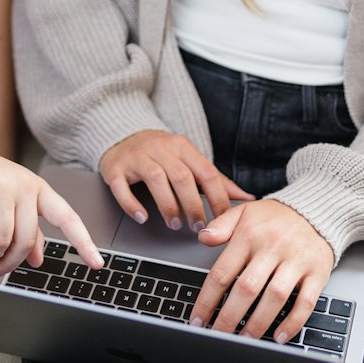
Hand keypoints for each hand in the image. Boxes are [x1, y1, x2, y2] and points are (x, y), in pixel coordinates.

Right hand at [0, 146, 102, 277]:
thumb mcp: (7, 202)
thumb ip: (25, 227)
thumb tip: (38, 259)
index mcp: (37, 188)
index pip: (67, 217)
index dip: (84, 242)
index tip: (98, 264)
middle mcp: (23, 184)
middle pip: (26, 238)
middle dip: (10, 262)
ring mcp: (0, 184)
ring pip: (2, 238)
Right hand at [99, 130, 253, 230]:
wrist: (122, 135)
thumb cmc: (161, 153)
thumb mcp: (189, 160)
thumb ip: (217, 180)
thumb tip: (248, 198)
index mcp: (183, 147)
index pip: (206, 172)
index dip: (218, 197)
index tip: (224, 219)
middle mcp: (161, 149)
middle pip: (182, 176)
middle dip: (193, 205)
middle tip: (198, 227)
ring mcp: (137, 157)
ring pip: (155, 179)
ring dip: (168, 205)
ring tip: (175, 224)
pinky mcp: (115, 167)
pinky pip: (122, 186)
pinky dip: (132, 204)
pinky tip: (142, 217)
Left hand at [190, 200, 333, 342]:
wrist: (316, 210)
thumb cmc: (276, 217)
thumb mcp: (244, 212)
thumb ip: (221, 224)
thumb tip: (203, 237)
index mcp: (249, 236)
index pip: (223, 272)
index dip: (208, 299)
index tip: (198, 319)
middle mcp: (272, 248)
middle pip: (247, 288)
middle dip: (229, 317)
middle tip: (218, 336)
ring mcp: (296, 261)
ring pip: (275, 297)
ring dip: (258, 322)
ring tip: (245, 339)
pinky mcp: (317, 273)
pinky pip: (306, 302)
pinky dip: (293, 322)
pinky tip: (279, 336)